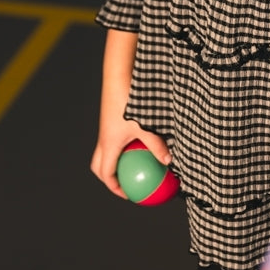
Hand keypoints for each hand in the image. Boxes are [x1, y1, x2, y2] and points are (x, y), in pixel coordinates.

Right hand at [90, 28, 172, 197]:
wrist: (118, 76)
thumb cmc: (130, 103)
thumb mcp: (146, 126)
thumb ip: (157, 145)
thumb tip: (169, 162)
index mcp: (108, 144)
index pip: (105, 173)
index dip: (114, 187)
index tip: (128, 193)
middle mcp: (104, 137)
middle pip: (100, 163)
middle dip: (111, 175)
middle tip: (127, 181)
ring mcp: (107, 127)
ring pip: (107, 149)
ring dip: (118, 158)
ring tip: (138, 163)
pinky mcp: (113, 117)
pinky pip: (116, 137)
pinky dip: (125, 144)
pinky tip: (144, 140)